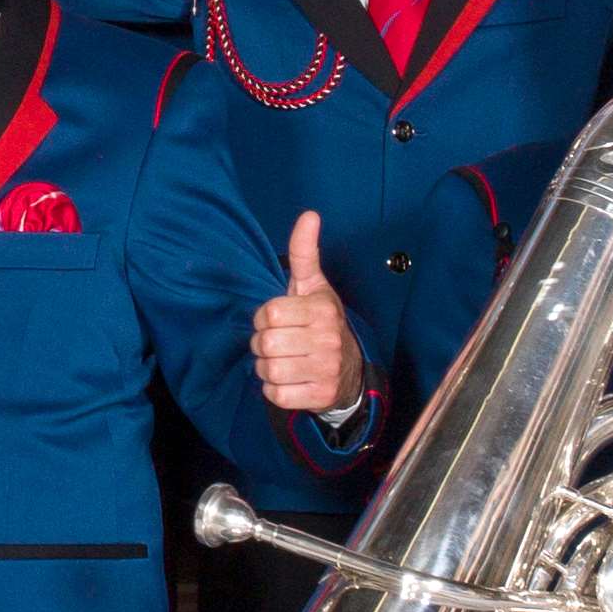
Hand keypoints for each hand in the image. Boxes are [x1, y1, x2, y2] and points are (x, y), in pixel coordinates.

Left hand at [249, 209, 363, 420]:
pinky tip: (290, 379)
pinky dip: (275, 390)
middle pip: (265, 344)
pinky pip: (276, 395)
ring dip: (267, 368)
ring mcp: (327, 370)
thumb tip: (309, 215)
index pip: (268, 314)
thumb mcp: (313, 286)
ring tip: (284, 361)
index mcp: (323, 309)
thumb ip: (304, 252)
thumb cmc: (320, 322)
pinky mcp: (321, 396)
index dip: (264, 318)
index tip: (279, 320)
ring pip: (268, 371)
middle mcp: (328, 340)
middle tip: (279, 343)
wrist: (349, 369)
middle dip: (263, 345)